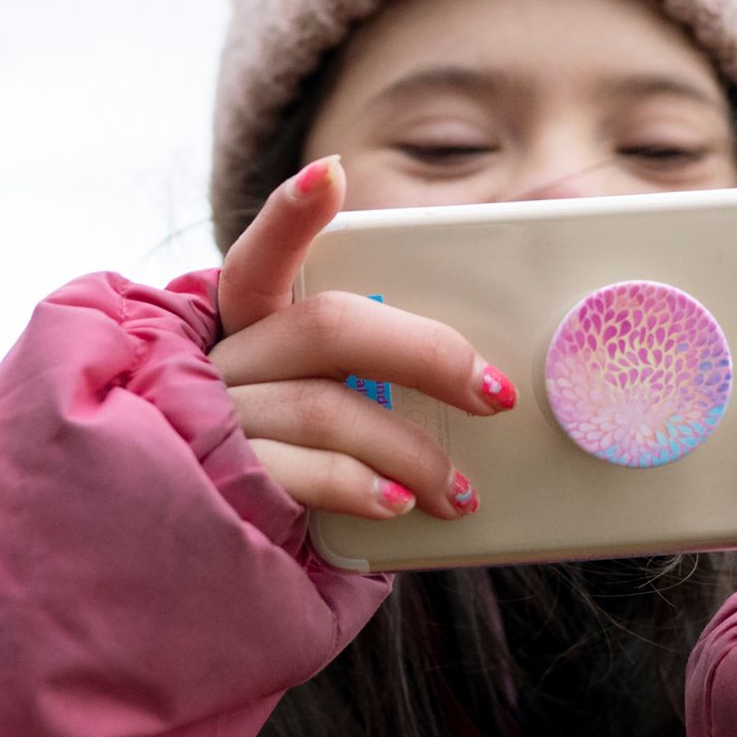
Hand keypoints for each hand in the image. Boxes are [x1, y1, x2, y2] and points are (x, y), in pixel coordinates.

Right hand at [209, 154, 516, 522]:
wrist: (230, 561)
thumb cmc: (304, 466)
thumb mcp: (336, 402)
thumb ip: (389, 352)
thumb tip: (516, 292)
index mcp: (247, 330)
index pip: (260, 262)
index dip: (290, 216)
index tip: (331, 174)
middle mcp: (224, 366)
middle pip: (327, 329)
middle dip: (427, 354)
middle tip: (494, 392)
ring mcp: (221, 424)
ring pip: (327, 407)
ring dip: (412, 449)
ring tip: (460, 490)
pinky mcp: (229, 486)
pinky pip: (303, 473)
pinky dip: (361, 485)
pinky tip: (399, 505)